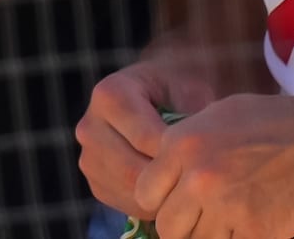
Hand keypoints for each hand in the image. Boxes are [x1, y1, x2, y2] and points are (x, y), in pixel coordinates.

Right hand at [78, 58, 219, 215]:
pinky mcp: (96, 181)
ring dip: (162, 195)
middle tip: (202, 182)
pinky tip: (174, 190)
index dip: (179, 155)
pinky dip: (152, 204)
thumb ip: (194, 120)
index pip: (145, 140)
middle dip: (170, 180)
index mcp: (109, 94)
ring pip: (128, 192)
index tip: (206, 159)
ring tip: (191, 185)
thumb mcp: (196, 92)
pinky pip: (124, 204)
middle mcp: (89, 126)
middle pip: (132, 171)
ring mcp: (88, 156)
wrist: (170, 93)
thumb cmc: (186, 89)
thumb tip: (201, 156)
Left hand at [133, 92, 293, 238]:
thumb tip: (166, 175)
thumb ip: (187, 147)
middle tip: (210, 219)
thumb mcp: (219, 116)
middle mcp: (197, 176)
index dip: (162, 203)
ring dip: (215, 236)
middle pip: (168, 228)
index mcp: (182, 144)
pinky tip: (257, 223)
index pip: (145, 194)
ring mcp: (225, 205)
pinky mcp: (254, 230)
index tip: (181, 204)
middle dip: (186, 228)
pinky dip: (242, 238)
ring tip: (235, 219)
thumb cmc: (277, 122)